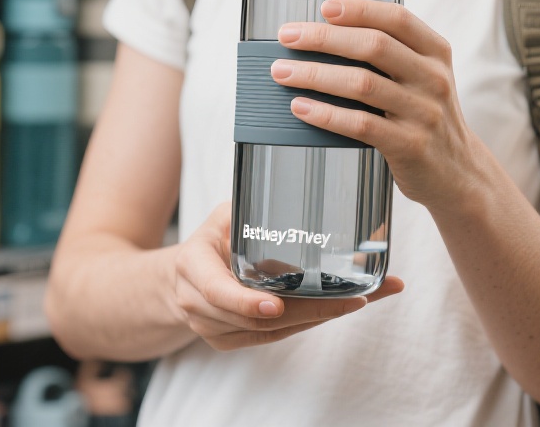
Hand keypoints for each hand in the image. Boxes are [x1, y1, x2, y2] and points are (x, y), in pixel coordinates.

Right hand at [174, 203, 403, 350]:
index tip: (276, 306)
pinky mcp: (228, 341)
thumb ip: (251, 212)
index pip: (218, 291)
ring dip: (316, 318)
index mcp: (193, 266)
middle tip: (354, 299)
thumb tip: (301, 198)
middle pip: (256, 319)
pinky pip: (270, 338)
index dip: (246, 302)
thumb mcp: (224, 217)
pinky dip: (305, 324)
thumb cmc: (212, 239)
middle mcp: (197, 302)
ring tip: (358, 300)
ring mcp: (211, 328)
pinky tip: (335, 310)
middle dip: (308, 311)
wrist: (182, 277)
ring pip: (270, 332)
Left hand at [270, 0, 483, 207]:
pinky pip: (361, 124)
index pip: (397, 20)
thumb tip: (328, 31)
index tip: (324, 7)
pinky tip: (302, 107)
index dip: (359, 10)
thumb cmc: (427, 117)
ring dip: (315, 75)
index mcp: (435, 53)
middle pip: (373, 46)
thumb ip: (393, 54)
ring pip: (362, 84)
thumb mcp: (424, 77)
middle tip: (288, 37)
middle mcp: (432, 78)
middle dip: (324, 38)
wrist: (458, 173)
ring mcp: (424, 112)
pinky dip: (326, 114)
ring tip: (282, 72)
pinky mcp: (410, 145)